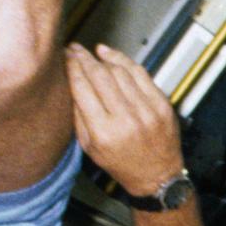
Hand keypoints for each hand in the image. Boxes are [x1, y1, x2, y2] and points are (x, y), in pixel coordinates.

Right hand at [65, 43, 186, 198]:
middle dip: (83, 58)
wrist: (158, 176)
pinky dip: (124, 61)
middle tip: (74, 49)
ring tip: (91, 53)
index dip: (71, 68)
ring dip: (102, 58)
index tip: (64, 57)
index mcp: (103, 132)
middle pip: (99, 75)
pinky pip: (140, 73)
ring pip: (119, 71)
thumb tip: (70, 82)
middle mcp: (126, 119)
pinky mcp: (161, 105)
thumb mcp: (89, 147)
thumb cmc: (122, 164)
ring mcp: (147, 111)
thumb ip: (78, 115)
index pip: (82, 88)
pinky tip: (111, 55)